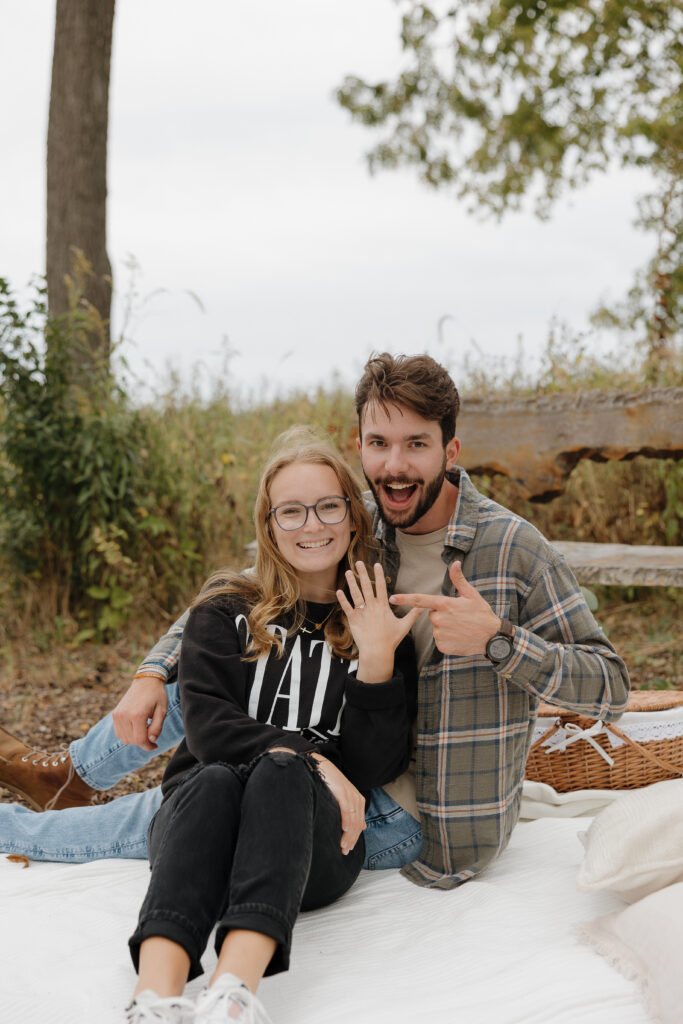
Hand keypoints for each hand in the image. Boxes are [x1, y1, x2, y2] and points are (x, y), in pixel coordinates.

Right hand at [111, 674, 167, 749]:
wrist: (146, 681)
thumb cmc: (157, 695)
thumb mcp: (162, 711)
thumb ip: (157, 727)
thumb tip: (151, 741)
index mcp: (137, 714)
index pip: (140, 740)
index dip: (148, 746)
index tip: (155, 746)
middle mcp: (124, 715)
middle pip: (132, 741)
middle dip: (143, 742)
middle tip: (152, 735)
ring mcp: (118, 715)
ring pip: (124, 738)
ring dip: (135, 739)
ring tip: (145, 729)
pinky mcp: (115, 714)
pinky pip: (119, 732)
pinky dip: (127, 734)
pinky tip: (136, 727)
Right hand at [310, 754, 365, 854]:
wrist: (320, 766)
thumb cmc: (328, 784)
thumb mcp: (342, 798)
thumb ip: (351, 812)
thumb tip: (362, 827)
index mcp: (358, 800)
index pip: (359, 824)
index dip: (354, 838)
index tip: (347, 849)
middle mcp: (356, 798)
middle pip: (357, 824)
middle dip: (352, 840)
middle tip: (344, 851)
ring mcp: (350, 795)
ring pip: (353, 820)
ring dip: (348, 835)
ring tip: (342, 846)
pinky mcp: (343, 792)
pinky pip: (347, 810)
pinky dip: (346, 821)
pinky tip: (343, 830)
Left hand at [337, 561, 422, 682]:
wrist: (377, 651)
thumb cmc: (391, 640)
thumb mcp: (404, 626)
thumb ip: (413, 615)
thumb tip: (424, 608)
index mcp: (383, 606)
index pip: (381, 587)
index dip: (379, 575)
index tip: (377, 564)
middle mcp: (372, 606)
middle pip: (367, 586)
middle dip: (363, 573)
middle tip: (359, 562)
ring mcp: (362, 612)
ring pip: (356, 594)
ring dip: (352, 582)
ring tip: (349, 572)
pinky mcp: (353, 620)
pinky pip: (347, 607)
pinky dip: (342, 600)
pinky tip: (339, 591)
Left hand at [389, 561, 500, 655]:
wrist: (492, 638)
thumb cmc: (482, 614)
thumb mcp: (472, 595)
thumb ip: (459, 579)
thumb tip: (455, 563)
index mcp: (445, 604)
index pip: (420, 600)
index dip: (404, 599)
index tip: (391, 598)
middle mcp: (440, 619)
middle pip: (432, 614)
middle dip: (442, 614)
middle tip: (458, 617)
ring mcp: (440, 634)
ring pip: (436, 628)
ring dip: (445, 627)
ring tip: (461, 628)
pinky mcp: (442, 646)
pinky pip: (439, 640)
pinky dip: (447, 639)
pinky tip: (459, 638)